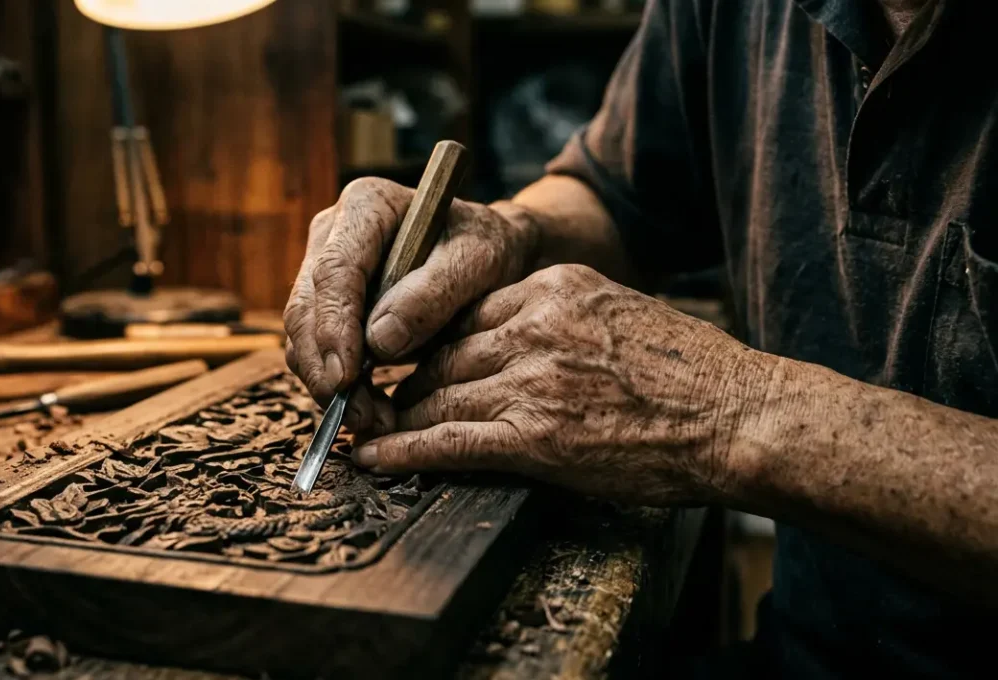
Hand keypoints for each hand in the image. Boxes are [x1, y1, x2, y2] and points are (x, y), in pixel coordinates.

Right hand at [284, 178, 539, 433]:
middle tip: (358, 415)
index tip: (346, 376)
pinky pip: (316, 351)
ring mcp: (322, 270)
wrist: (487, 257)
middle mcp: (332, 234)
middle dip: (325, 368)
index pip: (335, 270)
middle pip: (306, 307)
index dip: (333, 326)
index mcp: (366, 205)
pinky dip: (336, 386)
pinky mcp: (327, 306)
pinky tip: (369, 411)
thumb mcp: (479, 262)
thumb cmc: (487, 249)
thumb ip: (434, 295)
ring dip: (328, 385)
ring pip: (302, 335)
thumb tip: (378, 342)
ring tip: (371, 421)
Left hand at [355, 264, 775, 505]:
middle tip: (384, 403)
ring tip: (373, 433)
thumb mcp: (618, 312)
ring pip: (437, 395)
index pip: (465, 313)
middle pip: (443, 353)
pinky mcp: (533, 437)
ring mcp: (531, 381)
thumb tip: (513, 338)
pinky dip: (404, 452)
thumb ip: (559, 319)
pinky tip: (374, 459)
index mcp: (553, 288)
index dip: (433, 344)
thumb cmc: (692, 374)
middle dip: (410, 382)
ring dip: (401, 419)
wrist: (737, 418)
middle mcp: (533, 325)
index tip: (414, 361)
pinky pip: (447, 441)